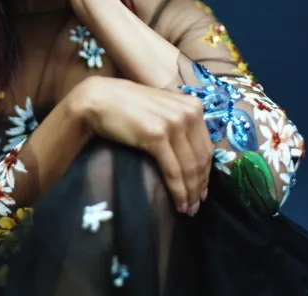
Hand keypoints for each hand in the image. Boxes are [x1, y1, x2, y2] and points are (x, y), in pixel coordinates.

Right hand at [72, 76, 212, 215]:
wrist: (100, 99)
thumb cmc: (128, 105)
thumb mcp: (162, 109)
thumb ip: (179, 123)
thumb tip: (192, 154)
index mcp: (192, 106)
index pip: (207, 146)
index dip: (206, 172)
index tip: (203, 190)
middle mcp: (188, 113)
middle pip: (200, 159)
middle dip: (200, 186)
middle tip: (196, 205)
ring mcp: (173, 123)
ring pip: (189, 167)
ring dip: (190, 193)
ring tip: (188, 209)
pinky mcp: (157, 136)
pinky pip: (173, 171)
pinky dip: (178, 191)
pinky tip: (178, 203)